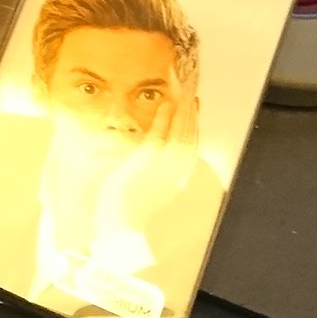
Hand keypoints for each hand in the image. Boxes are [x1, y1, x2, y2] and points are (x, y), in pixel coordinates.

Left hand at [91, 97, 198, 234]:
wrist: (121, 220)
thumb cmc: (129, 207)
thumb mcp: (151, 190)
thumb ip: (159, 175)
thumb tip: (159, 163)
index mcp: (178, 178)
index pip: (191, 149)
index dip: (194, 129)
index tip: (195, 116)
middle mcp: (177, 170)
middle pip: (190, 137)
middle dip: (193, 116)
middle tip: (195, 98)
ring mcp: (165, 162)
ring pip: (180, 131)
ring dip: (184, 112)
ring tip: (185, 97)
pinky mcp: (150, 156)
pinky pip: (161, 131)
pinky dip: (164, 116)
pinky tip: (165, 104)